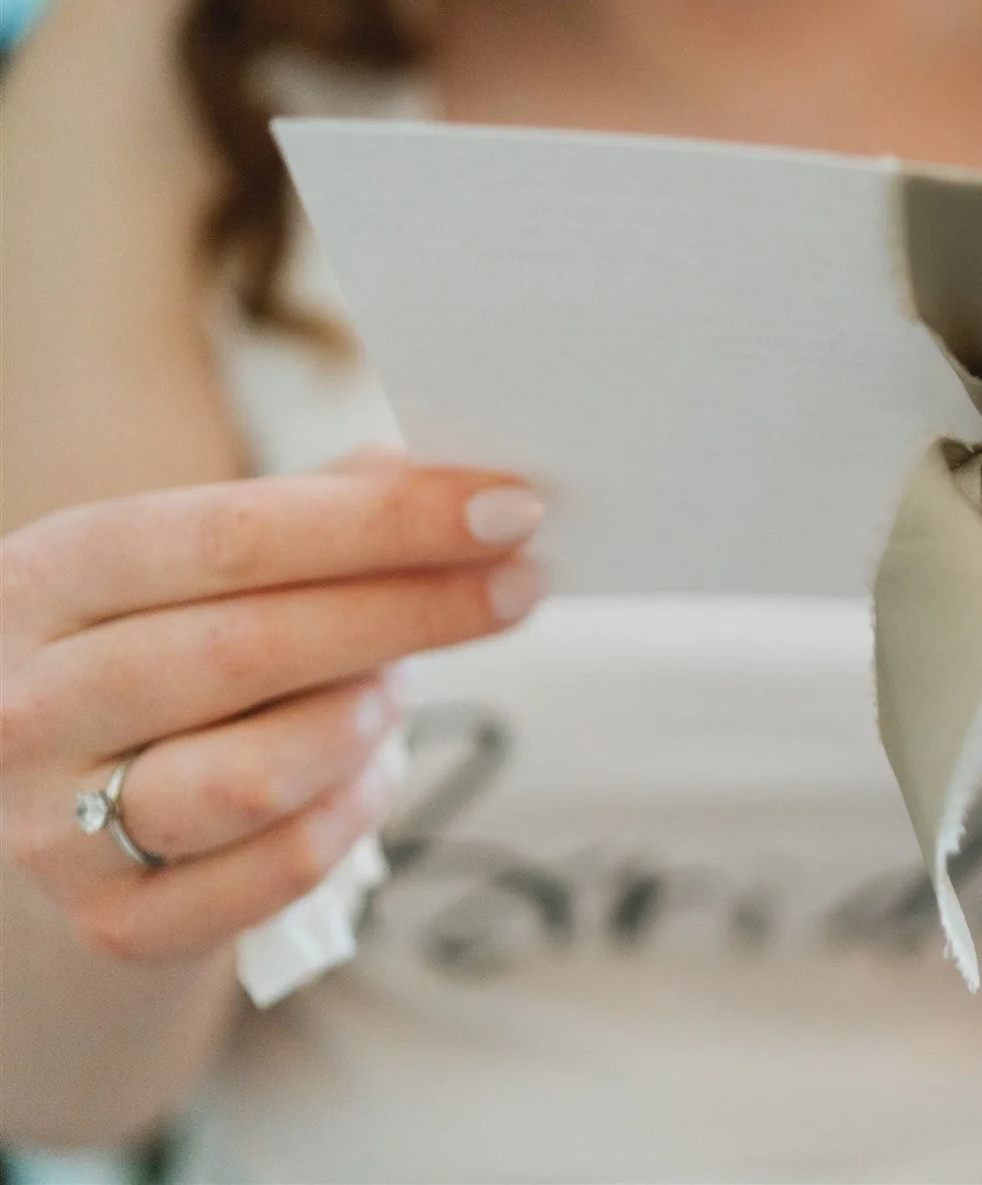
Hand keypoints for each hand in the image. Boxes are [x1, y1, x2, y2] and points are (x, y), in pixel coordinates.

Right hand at [0, 460, 545, 960]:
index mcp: (45, 579)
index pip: (230, 536)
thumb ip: (314, 510)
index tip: (505, 509)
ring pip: (262, 773)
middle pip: (251, 648)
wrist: (63, 813)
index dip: (383, 521)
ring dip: (365, 719)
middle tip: (519, 585)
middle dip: (414, 609)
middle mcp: (27, 702)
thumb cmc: (162, 656)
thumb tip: (455, 473)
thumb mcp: (195, 567)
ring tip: (394, 684)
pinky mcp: (115, 921)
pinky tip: (367, 769)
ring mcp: (53, 823)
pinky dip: (354, 810)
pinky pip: (282, 865)